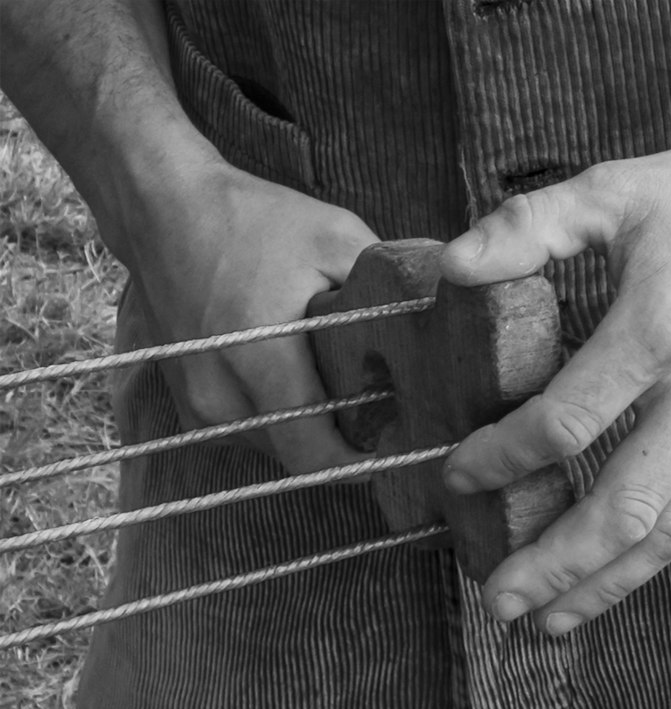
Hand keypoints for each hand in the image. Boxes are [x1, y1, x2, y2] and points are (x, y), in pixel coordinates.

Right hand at [128, 163, 378, 472]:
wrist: (161, 210)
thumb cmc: (251, 220)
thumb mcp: (334, 236)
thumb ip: (386, 284)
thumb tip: (437, 316)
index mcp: (260, 359)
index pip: (316, 454)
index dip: (362, 465)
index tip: (398, 451)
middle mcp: (220, 397)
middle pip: (300, 458)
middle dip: (344, 449)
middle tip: (384, 424)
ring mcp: (197, 406)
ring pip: (274, 449)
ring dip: (311, 436)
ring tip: (345, 400)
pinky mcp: (187, 405)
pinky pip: (249, 433)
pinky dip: (281, 422)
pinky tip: (303, 388)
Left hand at [440, 136, 670, 633]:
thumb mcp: (613, 190)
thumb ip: (528, 226)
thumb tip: (451, 266)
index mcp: (658, 332)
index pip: (565, 423)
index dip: (501, 459)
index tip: (457, 476)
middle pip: (623, 509)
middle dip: (555, 566)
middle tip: (498, 603)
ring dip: (609, 584)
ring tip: (550, 620)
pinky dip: (668, 551)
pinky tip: (625, 571)